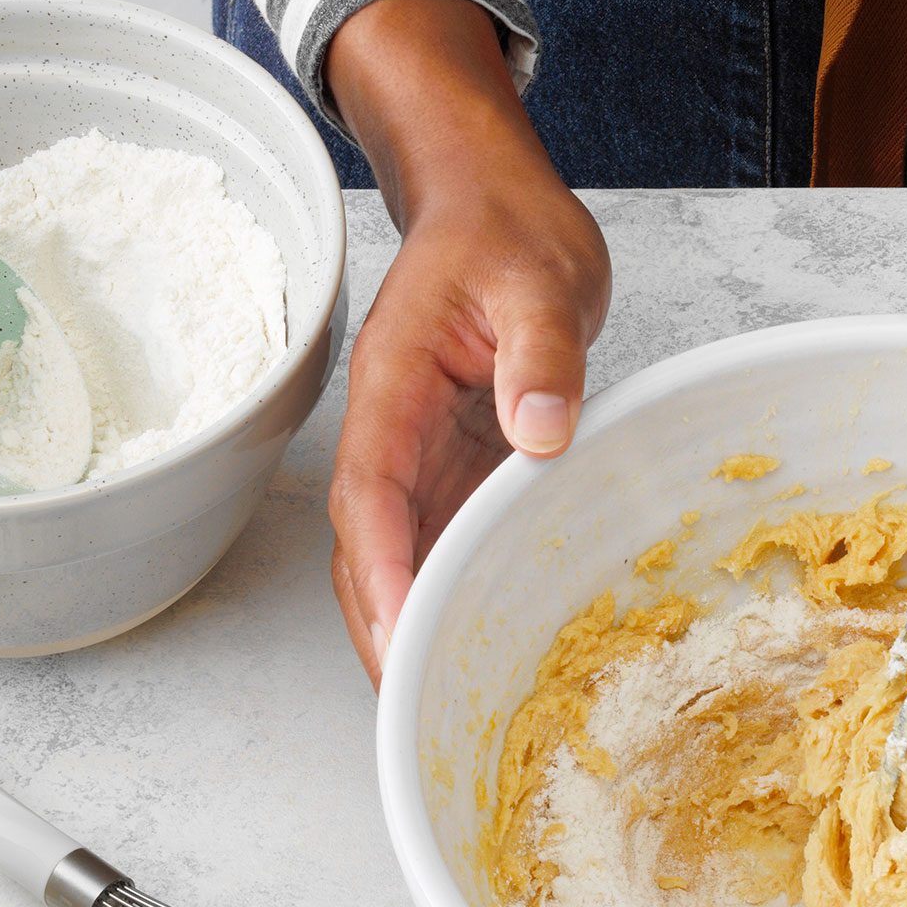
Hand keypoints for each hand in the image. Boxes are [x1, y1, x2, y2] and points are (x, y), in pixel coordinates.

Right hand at [322, 0, 610, 683]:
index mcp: (393, 382)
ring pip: (395, 552)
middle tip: (414, 704)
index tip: (396, 627)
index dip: (379, 562)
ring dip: (409, 622)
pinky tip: (477, 639)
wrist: (491, 203)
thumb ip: (541, 352)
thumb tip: (539, 429)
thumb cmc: (505, 231)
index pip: (368, 487)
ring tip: (439, 700)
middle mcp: (391, 428)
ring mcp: (416, 451)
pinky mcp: (450, 464)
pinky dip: (449, 591)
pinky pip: (438, 538)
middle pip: (365, 543)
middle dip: (380, 624)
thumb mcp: (537, 279)